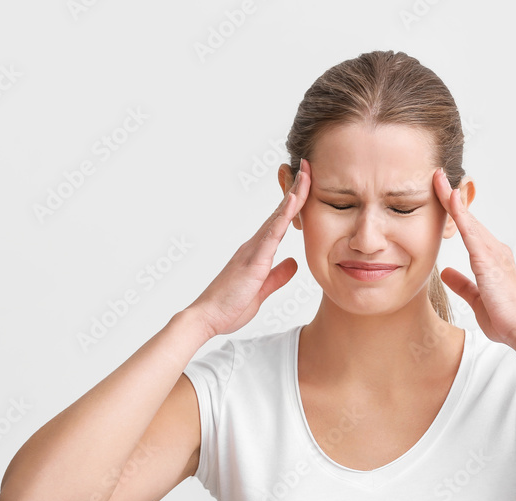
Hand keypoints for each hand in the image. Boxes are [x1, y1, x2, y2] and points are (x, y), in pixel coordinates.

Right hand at [188, 158, 310, 337]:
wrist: (208, 318)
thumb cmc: (229, 306)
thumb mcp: (262, 290)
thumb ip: (277, 276)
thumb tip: (294, 263)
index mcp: (258, 252)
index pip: (280, 222)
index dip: (294, 203)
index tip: (307, 185)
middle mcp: (254, 245)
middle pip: (279, 211)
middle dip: (296, 189)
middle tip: (308, 166)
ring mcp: (252, 250)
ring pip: (277, 216)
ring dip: (293, 195)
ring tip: (306, 174)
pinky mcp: (253, 260)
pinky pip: (272, 233)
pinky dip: (284, 215)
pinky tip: (294, 201)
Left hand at [432, 167, 515, 346]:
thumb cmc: (503, 318)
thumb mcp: (476, 299)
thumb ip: (461, 284)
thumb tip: (445, 272)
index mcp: (492, 259)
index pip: (470, 229)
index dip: (456, 211)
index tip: (443, 195)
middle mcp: (495, 250)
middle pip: (469, 218)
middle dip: (452, 197)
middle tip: (437, 176)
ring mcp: (494, 253)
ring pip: (469, 220)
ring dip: (453, 199)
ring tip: (438, 179)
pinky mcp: (489, 260)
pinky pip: (471, 231)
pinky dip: (460, 214)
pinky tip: (450, 201)